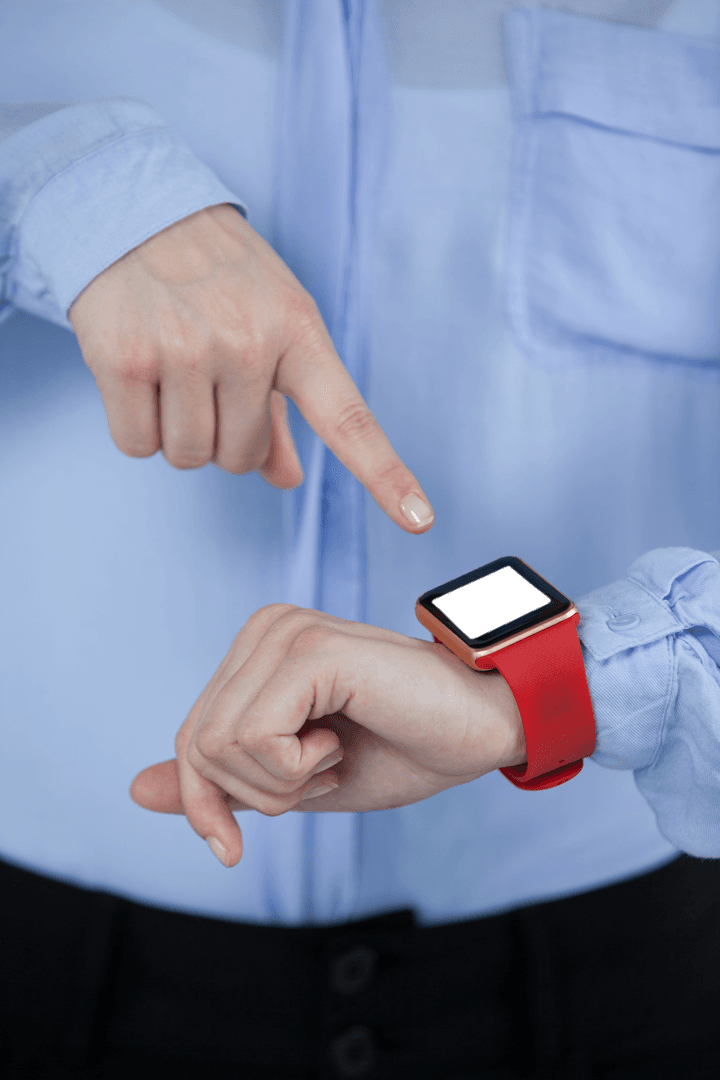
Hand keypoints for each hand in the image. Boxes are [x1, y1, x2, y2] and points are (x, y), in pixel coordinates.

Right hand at [69, 204, 433, 530]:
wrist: (132, 211)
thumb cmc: (217, 280)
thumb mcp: (270, 325)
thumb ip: (280, 410)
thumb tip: (287, 479)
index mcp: (298, 333)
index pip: (348, 420)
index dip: (385, 474)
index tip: (420, 520)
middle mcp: (247, 342)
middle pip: (239, 460)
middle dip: (220, 434)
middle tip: (203, 375)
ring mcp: (185, 350)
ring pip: (188, 457)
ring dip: (177, 432)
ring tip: (170, 368)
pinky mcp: (124, 360)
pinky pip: (137, 446)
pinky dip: (136, 426)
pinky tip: (137, 373)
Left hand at [130, 605, 524, 866]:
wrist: (485, 727)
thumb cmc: (404, 748)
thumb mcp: (296, 783)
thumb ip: (224, 783)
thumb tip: (135, 791)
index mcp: (258, 651)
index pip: (189, 737)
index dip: (203, 803)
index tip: (230, 849)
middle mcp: (265, 629)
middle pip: (197, 743)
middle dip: (252, 794)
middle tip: (322, 773)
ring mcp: (287, 633)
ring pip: (219, 744)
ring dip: (281, 782)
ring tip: (336, 753)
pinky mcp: (313, 651)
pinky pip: (255, 738)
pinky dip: (295, 768)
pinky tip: (341, 741)